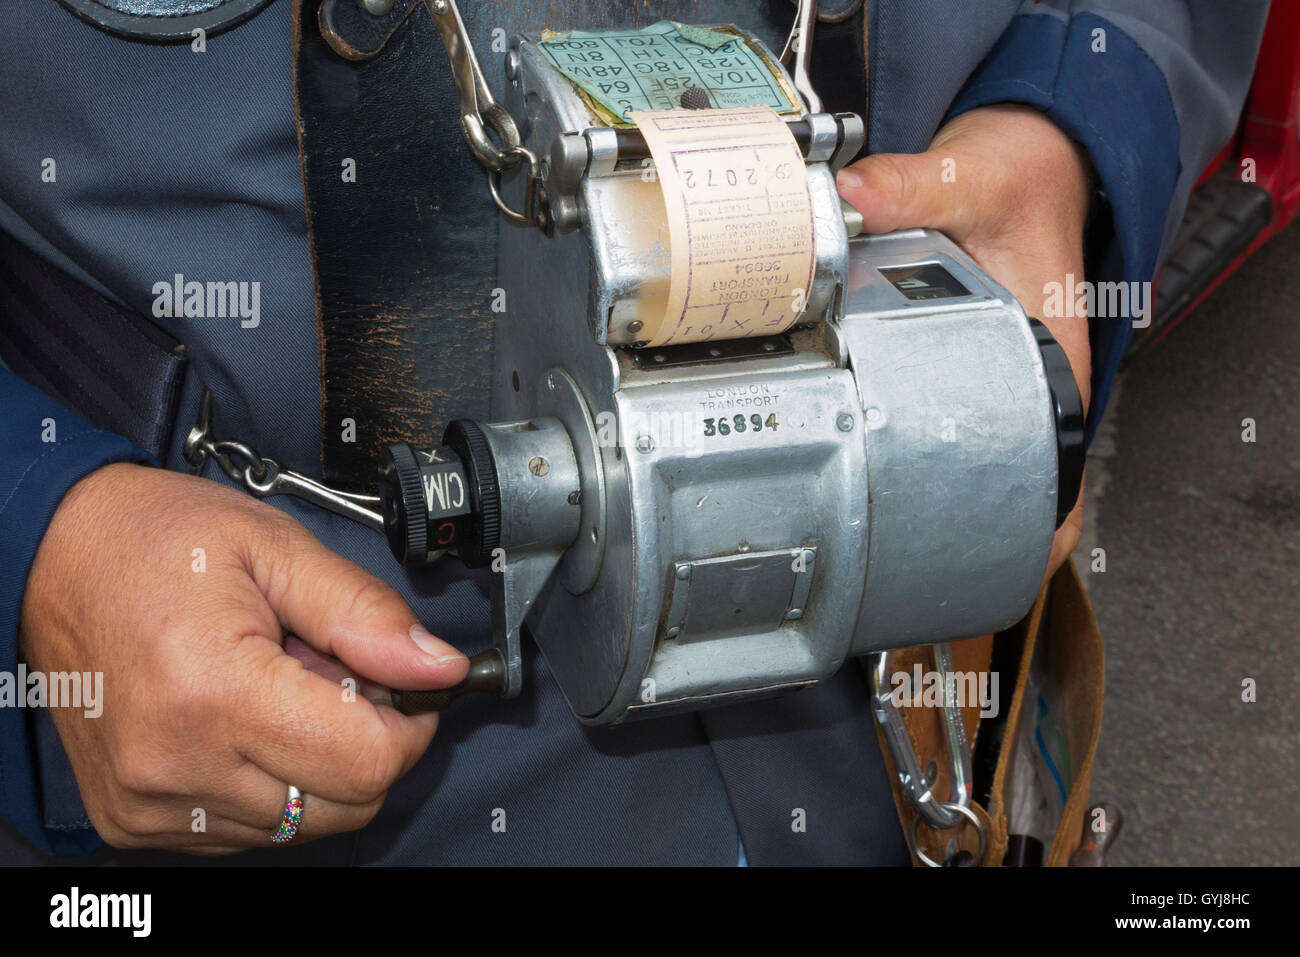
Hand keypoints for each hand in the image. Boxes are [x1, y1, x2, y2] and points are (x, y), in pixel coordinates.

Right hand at [19, 463, 468, 853]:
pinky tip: (245, 719)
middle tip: (330, 673)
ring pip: (301, 825)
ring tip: (279, 688)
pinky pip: (247, 830)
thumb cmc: (159, 541)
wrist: (53, 556)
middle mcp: (177, 764)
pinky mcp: (135, 820)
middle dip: (365, 741)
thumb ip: (365, 614)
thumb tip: (439, 668)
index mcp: (215, 692)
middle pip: (344, 806)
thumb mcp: (277, 548)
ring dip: (315, 763)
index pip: (366, 763)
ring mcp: (151, 802)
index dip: (407, 722)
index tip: (399, 681)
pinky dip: (270, 782)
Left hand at [836, 104, 1091, 580]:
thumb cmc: (1022, 178)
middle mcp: (1032, 375)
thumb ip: (912, 187)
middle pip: (1017, 479)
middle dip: (977, 531)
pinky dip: (917, 446)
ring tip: (890, 540)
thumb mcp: (971, 177)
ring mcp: (997, 373)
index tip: (1010, 574)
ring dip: (945, 497)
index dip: (1042, 529)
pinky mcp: (963, 360)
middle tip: (915, 566)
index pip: (1064, 465)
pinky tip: (868, 464)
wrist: (1027, 153)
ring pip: (980, 455)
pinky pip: (947, 418)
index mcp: (1054, 351)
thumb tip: (855, 198)